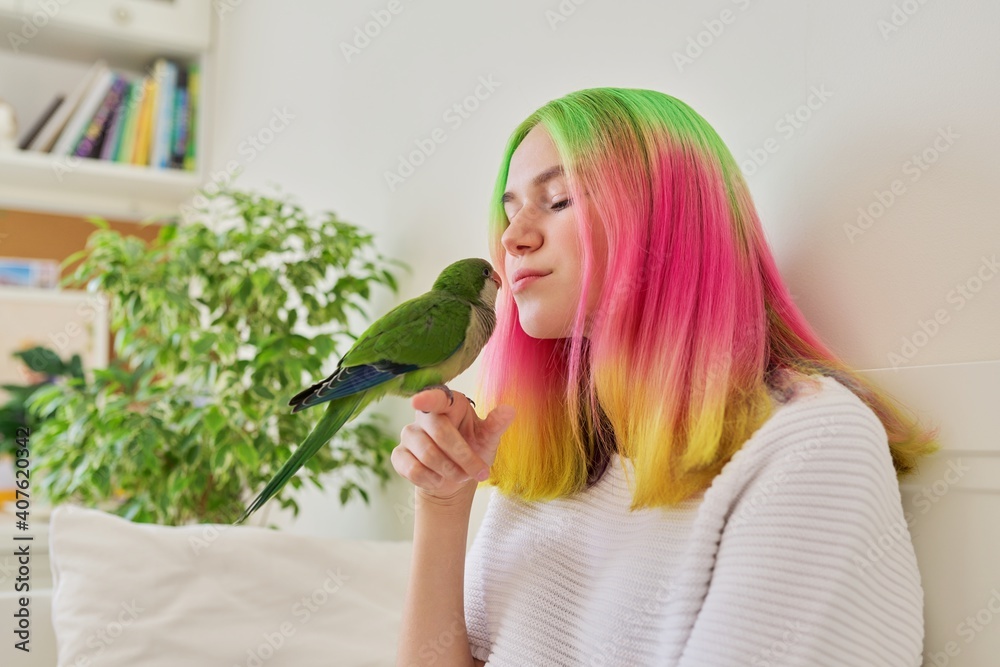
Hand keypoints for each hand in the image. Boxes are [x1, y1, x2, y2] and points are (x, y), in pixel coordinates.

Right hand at [392, 388, 515, 503]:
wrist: (455, 480)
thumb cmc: (473, 451)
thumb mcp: (488, 439)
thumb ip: (496, 425)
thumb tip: (510, 410)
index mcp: (449, 404)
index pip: (437, 397)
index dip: (427, 398)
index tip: (418, 401)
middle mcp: (425, 416)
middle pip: (439, 432)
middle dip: (463, 456)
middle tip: (479, 472)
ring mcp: (409, 434)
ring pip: (427, 454)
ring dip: (450, 471)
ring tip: (462, 475)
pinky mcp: (399, 455)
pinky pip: (412, 469)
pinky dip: (431, 480)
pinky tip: (439, 481)